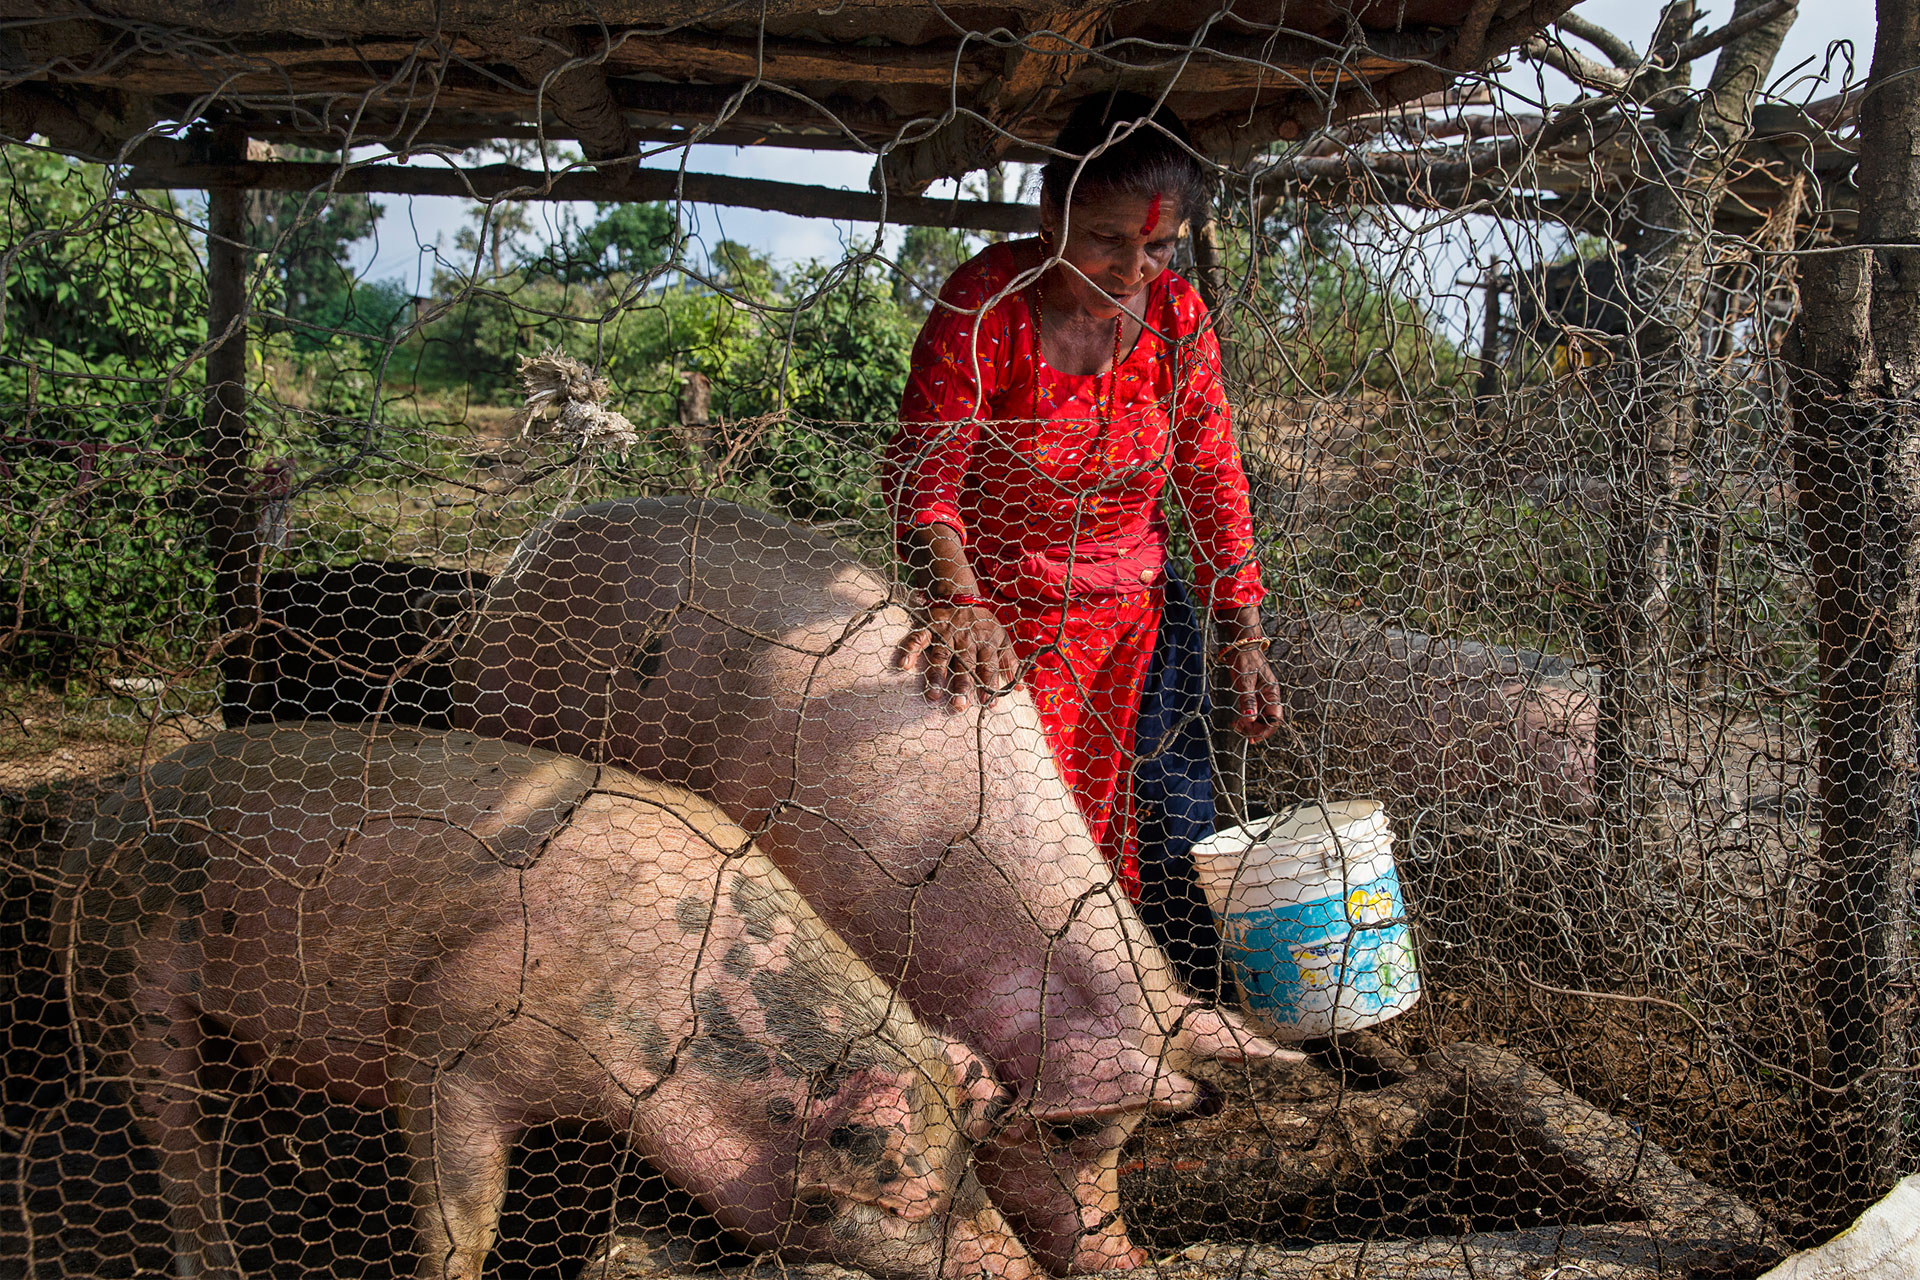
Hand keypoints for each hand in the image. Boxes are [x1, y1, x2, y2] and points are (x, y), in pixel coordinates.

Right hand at [893, 603, 1021, 710]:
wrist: (961, 596)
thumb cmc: (983, 624)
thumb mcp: (1002, 638)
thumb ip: (1009, 662)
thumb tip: (1018, 690)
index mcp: (986, 643)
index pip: (988, 666)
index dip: (989, 684)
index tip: (988, 704)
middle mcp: (966, 640)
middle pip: (964, 665)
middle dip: (962, 685)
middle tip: (959, 706)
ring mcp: (947, 633)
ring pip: (941, 656)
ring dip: (936, 675)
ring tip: (933, 695)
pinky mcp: (930, 626)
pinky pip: (919, 638)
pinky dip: (910, 649)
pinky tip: (904, 664)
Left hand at [1216, 607, 1283, 742]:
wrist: (1241, 647)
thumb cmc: (1245, 660)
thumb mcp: (1245, 680)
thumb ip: (1248, 699)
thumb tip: (1250, 718)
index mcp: (1272, 692)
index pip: (1275, 718)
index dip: (1266, 730)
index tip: (1253, 737)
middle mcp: (1270, 696)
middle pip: (1268, 721)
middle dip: (1256, 729)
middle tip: (1241, 732)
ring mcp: (1262, 697)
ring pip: (1260, 718)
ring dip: (1251, 725)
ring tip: (1237, 727)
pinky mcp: (1255, 696)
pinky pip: (1254, 712)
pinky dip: (1247, 718)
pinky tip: (1238, 721)